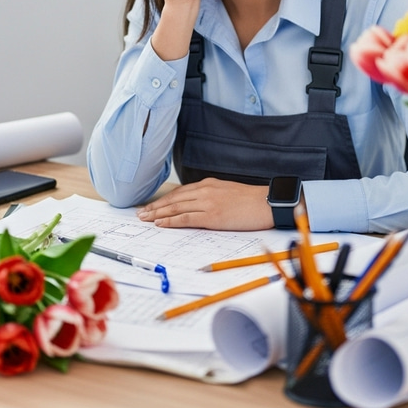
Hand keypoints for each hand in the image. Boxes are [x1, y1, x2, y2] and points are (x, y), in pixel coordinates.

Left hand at [136, 179, 273, 230]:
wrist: (267, 202)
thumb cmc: (250, 200)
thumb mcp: (227, 192)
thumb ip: (211, 196)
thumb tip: (198, 205)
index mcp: (208, 184)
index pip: (179, 192)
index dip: (163, 200)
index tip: (151, 206)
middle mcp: (205, 190)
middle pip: (173, 199)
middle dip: (155, 207)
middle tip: (140, 213)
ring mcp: (208, 202)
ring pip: (176, 208)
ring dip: (158, 214)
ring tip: (145, 219)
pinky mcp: (212, 215)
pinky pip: (187, 218)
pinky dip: (172, 221)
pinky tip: (161, 223)